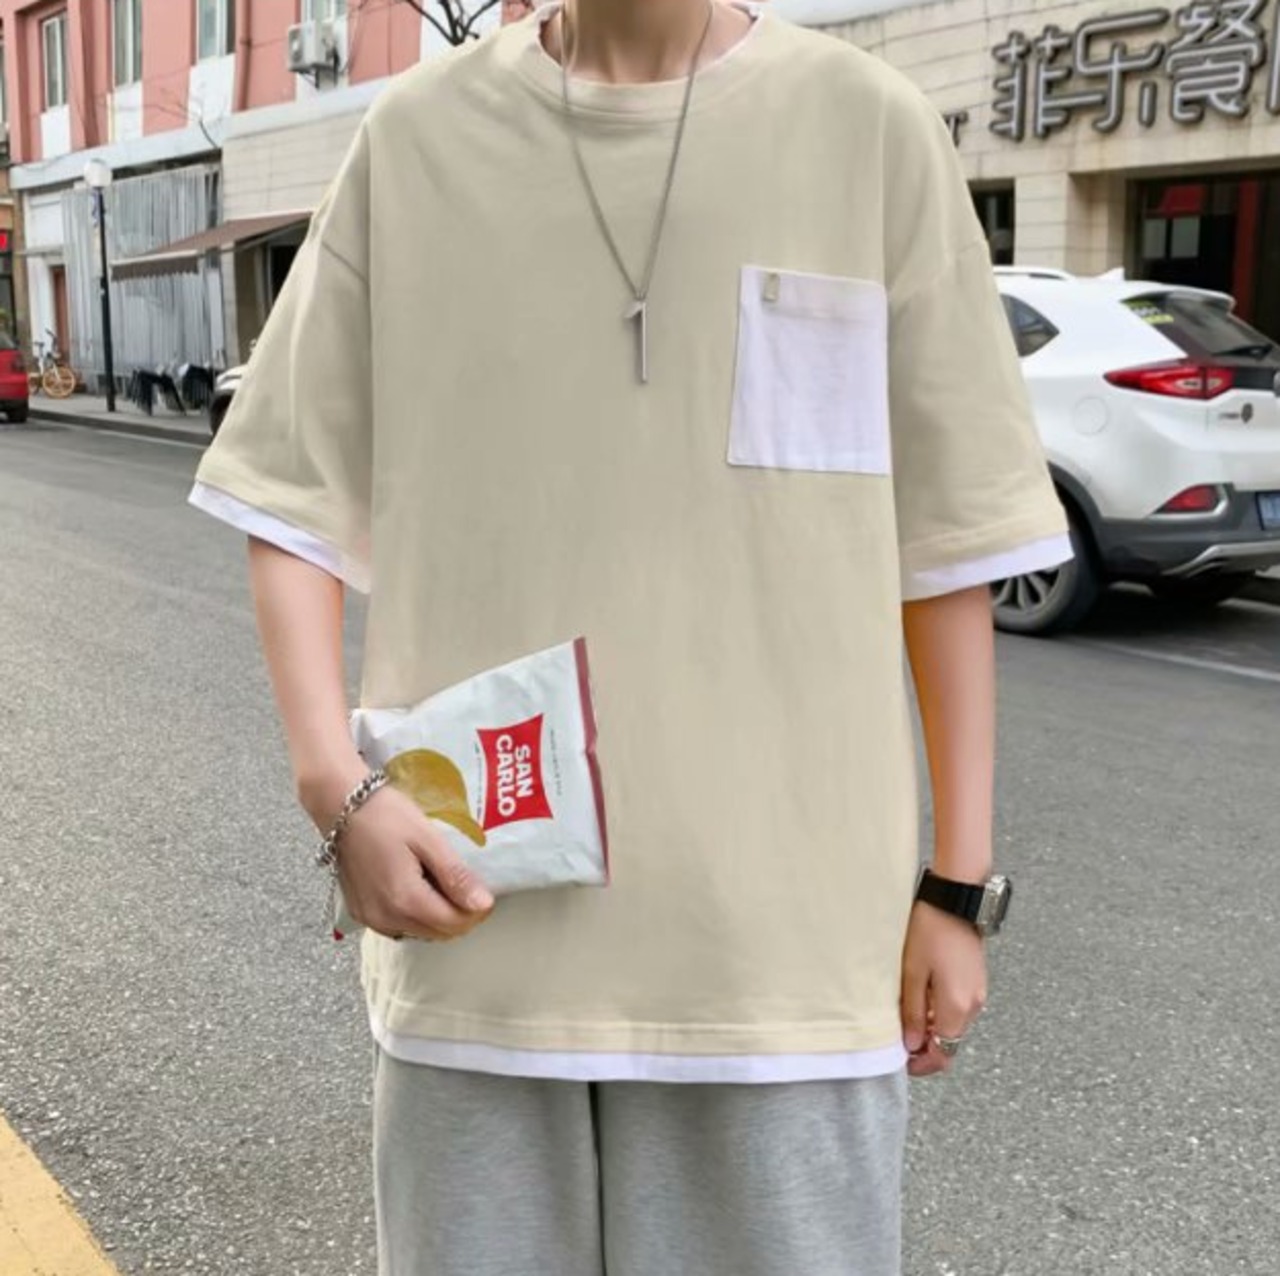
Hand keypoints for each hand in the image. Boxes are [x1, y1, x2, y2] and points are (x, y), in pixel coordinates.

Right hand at [335, 784, 493, 941]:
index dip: (477, 911)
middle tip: (466, 884)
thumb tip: (483, 904)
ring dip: (439, 917)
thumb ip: (455, 875)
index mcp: (405, 900)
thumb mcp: (428, 839)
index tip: (485, 891)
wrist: (341, 806)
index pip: (455, 924)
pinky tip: (419, 888)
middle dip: (460, 915)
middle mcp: (386, 918)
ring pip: (420, 933)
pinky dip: (416, 915)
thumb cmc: (387, 815)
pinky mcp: (361, 913)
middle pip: (439, 933)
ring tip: (442, 883)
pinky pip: (399, 926)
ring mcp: (370, 918)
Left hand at [900, 900, 986, 1077]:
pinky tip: (921, 997)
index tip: (901, 1060)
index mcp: (957, 1007)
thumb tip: (910, 1044)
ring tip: (905, 1014)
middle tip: (898, 1038)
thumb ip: (912, 1012)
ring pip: (953, 1025)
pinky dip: (940, 1012)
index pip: (944, 1054)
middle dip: (924, 1047)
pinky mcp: (975, 980)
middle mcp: (973, 1005)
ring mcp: (977, 992)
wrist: (956, 899)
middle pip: (950, 1042)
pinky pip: (958, 1008)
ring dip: (931, 1028)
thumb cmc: (930, 930)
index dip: (922, 1064)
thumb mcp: (911, 973)